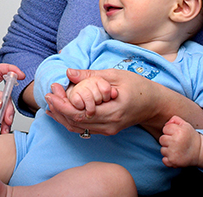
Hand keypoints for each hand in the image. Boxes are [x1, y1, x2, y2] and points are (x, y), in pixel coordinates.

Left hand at [44, 68, 159, 135]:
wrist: (154, 105)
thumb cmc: (139, 87)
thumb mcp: (116, 75)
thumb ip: (91, 75)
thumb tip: (69, 72)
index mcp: (112, 112)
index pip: (79, 113)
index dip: (62, 103)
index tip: (51, 91)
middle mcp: (108, 125)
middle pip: (75, 122)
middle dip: (58, 108)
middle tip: (47, 94)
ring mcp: (107, 130)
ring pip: (77, 127)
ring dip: (61, 115)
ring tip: (50, 101)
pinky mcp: (106, 130)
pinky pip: (83, 128)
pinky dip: (69, 119)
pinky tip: (60, 110)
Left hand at [159, 115, 199, 167]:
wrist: (200, 151)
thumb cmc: (191, 137)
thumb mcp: (185, 125)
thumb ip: (175, 120)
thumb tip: (166, 124)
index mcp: (178, 131)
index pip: (165, 129)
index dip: (170, 131)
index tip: (177, 134)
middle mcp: (175, 141)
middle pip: (162, 139)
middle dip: (168, 140)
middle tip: (177, 142)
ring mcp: (173, 152)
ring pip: (162, 150)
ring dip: (168, 150)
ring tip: (177, 149)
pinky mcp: (173, 161)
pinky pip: (164, 160)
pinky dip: (168, 159)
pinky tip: (176, 156)